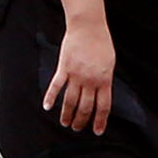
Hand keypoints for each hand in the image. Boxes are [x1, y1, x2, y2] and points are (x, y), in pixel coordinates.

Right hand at [45, 11, 117, 133]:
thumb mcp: (109, 63)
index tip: (97, 131)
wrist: (88, 27)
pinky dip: (51, 98)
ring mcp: (76, 75)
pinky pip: (56, 87)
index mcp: (104, 80)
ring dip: (67, 115)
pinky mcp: (64, 68)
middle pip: (85, 108)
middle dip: (81, 121)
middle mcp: (90, 81)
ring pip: (70, 101)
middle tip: (78, 128)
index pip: (103, 107)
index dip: (100, 121)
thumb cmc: (100, 42)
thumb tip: (102, 93)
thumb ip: (105, 79)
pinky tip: (47, 107)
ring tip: (65, 123)